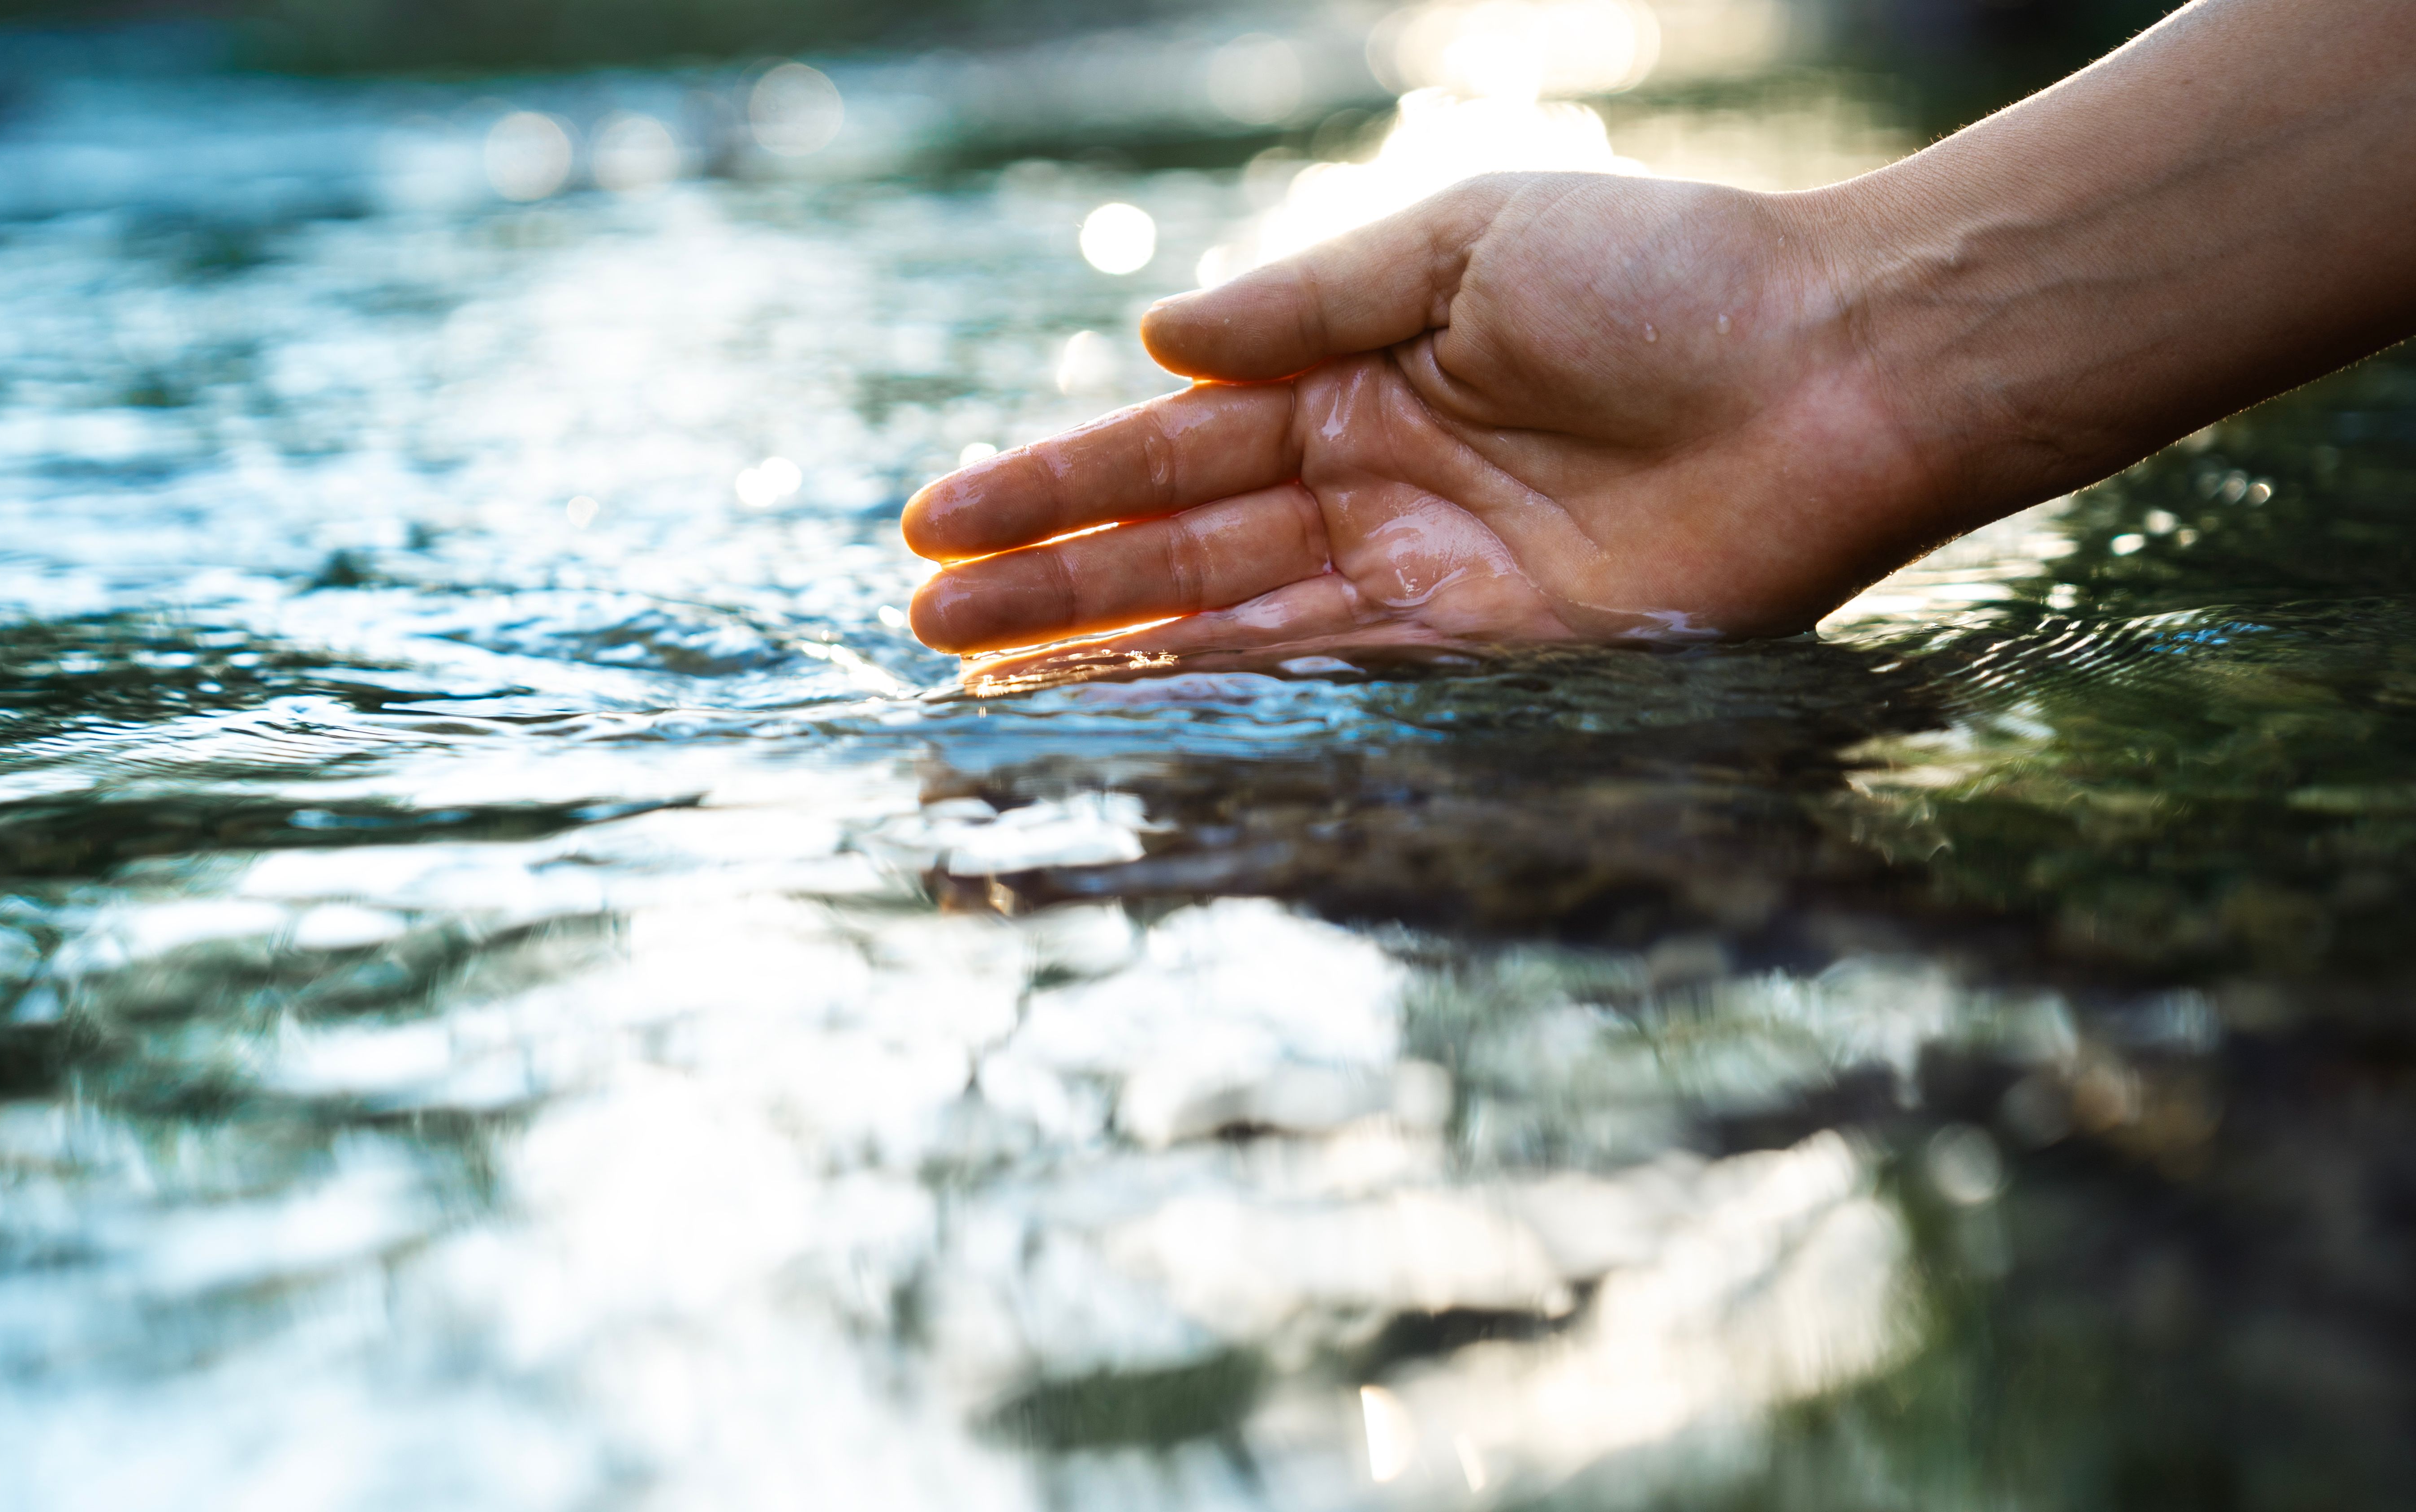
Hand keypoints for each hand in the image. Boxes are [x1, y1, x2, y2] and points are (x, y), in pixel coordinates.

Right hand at [901, 172, 1942, 671]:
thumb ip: (1305, 301)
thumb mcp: (1463, 242)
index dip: (1051, 486)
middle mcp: (1371, 487)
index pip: (1168, 447)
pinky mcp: (1492, 656)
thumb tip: (1155, 341)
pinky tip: (1140, 713)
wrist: (1840, 365)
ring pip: (1234, 627)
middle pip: (1178, 549)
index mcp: (1355, 381)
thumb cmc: (1667, 274)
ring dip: (1113, 656)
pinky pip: (1336, 680)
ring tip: (986, 685)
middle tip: (928, 627)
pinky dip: (1237, 698)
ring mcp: (1424, 579)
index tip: (935, 521)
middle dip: (1052, 587)